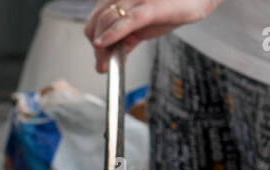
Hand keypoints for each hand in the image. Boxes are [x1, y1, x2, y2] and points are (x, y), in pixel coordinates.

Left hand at [84, 0, 222, 71]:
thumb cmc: (176, 5)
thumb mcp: (146, 25)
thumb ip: (126, 39)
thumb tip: (107, 61)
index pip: (96, 19)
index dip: (94, 39)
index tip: (99, 57)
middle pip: (98, 22)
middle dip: (97, 47)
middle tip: (103, 65)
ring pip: (108, 21)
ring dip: (104, 46)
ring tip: (106, 63)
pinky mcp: (153, 5)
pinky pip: (128, 19)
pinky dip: (114, 33)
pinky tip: (104, 44)